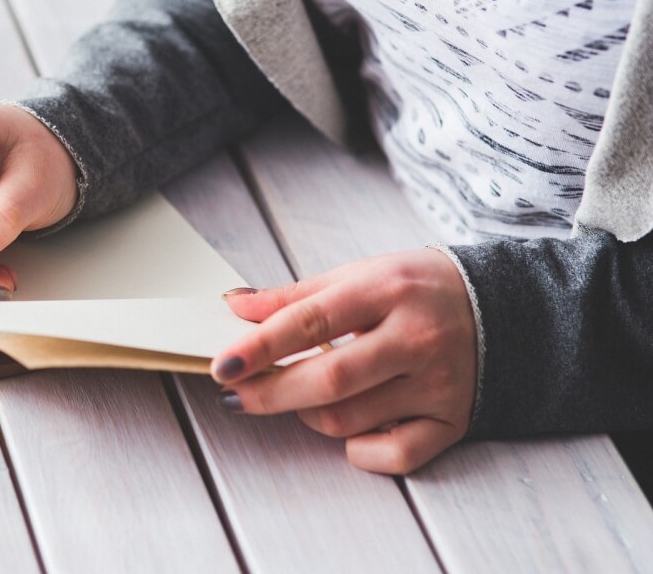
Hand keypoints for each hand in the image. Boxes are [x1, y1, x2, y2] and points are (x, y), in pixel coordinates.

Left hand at [211, 249, 476, 473]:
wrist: (506, 308)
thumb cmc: (417, 289)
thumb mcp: (359, 274)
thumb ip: (295, 295)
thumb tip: (236, 307)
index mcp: (387, 290)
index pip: (310, 321)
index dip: (260, 347)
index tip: (223, 365)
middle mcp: (416, 338)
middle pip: (328, 380)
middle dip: (270, 393)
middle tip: (235, 395)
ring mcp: (437, 384)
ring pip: (350, 420)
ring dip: (307, 415)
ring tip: (299, 397)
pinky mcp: (453, 421)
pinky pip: (395, 455)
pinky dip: (359, 449)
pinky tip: (347, 429)